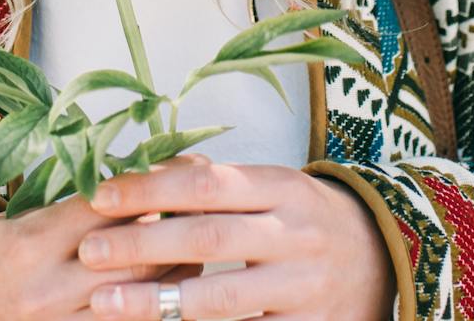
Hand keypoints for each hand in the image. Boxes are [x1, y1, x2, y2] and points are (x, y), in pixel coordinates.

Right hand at [0, 157, 207, 320]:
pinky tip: (178, 291)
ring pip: (140, 297)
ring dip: (178, 273)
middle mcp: (50, 283)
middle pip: (134, 254)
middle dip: (177, 230)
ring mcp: (61, 320)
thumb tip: (151, 184)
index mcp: (36, 239)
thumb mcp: (31, 215)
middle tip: (209, 209)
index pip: (109, 207)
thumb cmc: (2, 248)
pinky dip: (157, 308)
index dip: (157, 185)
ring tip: (202, 249)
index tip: (193, 168)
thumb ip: (83, 205)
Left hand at [77, 156, 396, 319]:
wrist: (384, 257)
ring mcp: (305, 285)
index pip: (206, 182)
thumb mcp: (271, 187)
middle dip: (142, 244)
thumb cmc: (304, 218)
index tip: (99, 196)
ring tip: (105, 302)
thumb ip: (216, 184)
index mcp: (282, 187)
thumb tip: (141, 170)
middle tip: (89, 250)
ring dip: (157, 300)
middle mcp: (297, 233)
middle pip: (209, 236)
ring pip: (222, 296)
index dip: (150, 189)